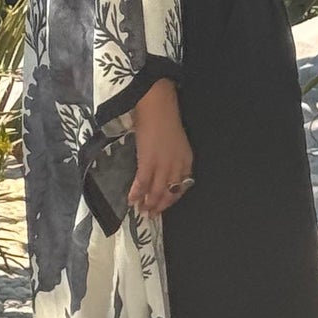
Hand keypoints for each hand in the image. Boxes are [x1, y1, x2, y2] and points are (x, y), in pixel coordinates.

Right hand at [129, 78, 193, 215]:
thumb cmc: (164, 117)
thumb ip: (173, 155)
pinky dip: (136, 193)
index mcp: (186, 159)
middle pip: (170, 192)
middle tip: (151, 214)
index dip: (172, 198)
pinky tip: (131, 200)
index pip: (182, 186)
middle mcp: (177, 165)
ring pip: (157, 191)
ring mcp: (163, 165)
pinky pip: (143, 183)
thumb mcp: (176, 140)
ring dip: (148, 203)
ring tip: (141, 210)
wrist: (157, 104)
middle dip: (160, 205)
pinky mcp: (149, 161)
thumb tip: (162, 168)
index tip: (164, 205)